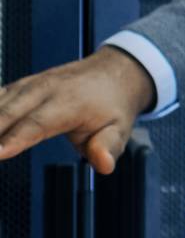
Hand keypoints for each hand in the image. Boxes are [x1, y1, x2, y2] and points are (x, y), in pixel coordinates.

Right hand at [0, 46, 154, 173]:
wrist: (113, 73)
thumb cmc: (112, 104)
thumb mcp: (120, 128)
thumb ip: (108, 147)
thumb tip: (103, 164)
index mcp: (68, 103)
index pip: (37, 124)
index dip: (15, 139)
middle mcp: (43, 91)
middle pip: (6, 112)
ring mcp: (28, 86)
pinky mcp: (17, 87)